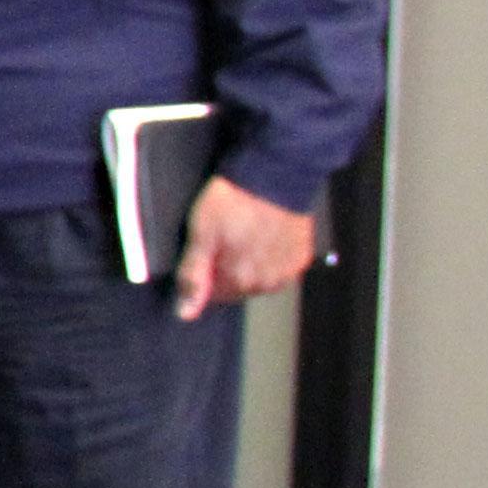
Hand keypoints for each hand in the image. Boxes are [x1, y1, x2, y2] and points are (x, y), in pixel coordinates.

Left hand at [173, 176, 316, 321]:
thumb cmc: (233, 201)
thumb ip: (193, 276)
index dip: (206, 274)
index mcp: (240, 281)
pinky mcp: (302, 256)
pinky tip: (265, 236)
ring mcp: (288, 270)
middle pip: (238, 287)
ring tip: (246, 234)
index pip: (215, 294)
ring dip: (251, 265)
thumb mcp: (200, 235)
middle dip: (228, 269)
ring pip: (261, 279)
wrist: (274, 174)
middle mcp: (267, 283)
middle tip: (225, 238)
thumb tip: (185, 313)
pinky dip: (272, 256)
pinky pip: (282, 266)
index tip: (205, 252)